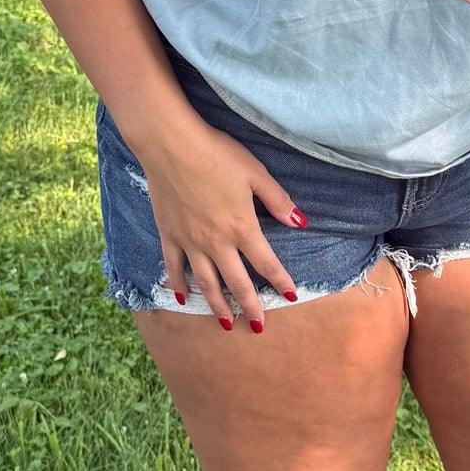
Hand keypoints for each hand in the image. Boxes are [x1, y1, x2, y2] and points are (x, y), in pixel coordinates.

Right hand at [127, 109, 303, 331]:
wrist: (171, 145)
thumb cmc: (216, 153)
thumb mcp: (255, 173)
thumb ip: (278, 200)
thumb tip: (301, 222)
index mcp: (242, 227)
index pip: (266, 262)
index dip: (280, 281)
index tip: (291, 295)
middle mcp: (217, 242)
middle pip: (237, 282)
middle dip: (249, 306)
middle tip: (257, 325)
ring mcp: (190, 241)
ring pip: (206, 282)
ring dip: (217, 306)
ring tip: (225, 324)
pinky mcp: (168, 235)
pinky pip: (174, 267)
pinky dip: (178, 284)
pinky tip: (182, 298)